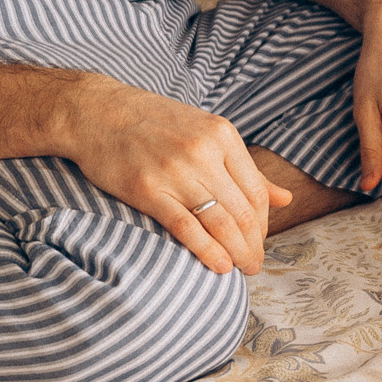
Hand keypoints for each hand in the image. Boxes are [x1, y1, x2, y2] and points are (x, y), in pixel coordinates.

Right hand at [67, 78, 289, 274]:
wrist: (96, 112)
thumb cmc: (153, 123)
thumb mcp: (206, 132)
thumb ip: (244, 167)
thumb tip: (285, 198)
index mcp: (222, 135)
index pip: (257, 190)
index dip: (264, 222)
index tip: (259, 239)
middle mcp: (204, 152)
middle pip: (243, 210)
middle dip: (254, 243)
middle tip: (255, 264)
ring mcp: (175, 171)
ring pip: (220, 222)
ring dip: (237, 252)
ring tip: (243, 269)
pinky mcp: (147, 190)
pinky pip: (186, 227)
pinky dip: (207, 251)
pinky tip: (219, 266)